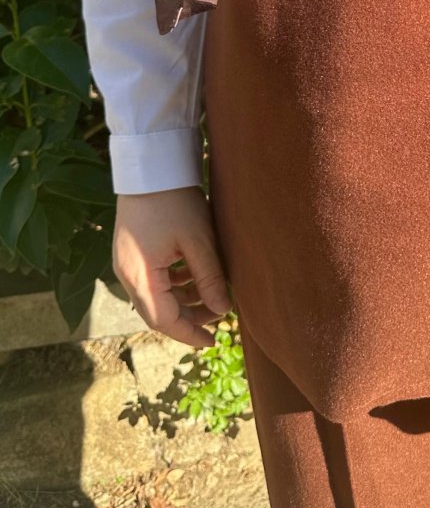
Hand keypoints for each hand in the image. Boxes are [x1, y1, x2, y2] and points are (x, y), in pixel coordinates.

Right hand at [113, 186, 233, 348]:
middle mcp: (128, 275)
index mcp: (140, 277)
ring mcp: (127, 262)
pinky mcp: (132, 251)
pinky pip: (153, 278)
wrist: (150, 167)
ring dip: (184, 299)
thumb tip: (224, 310)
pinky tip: (195, 275)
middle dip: (189, 316)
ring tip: (212, 294)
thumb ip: (210, 277)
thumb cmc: (175, 201)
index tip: (212, 341)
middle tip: (219, 316)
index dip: (189, 333)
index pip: (164, 320)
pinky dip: (175, 282)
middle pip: (158, 310)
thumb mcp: (198, 240)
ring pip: (157, 295)